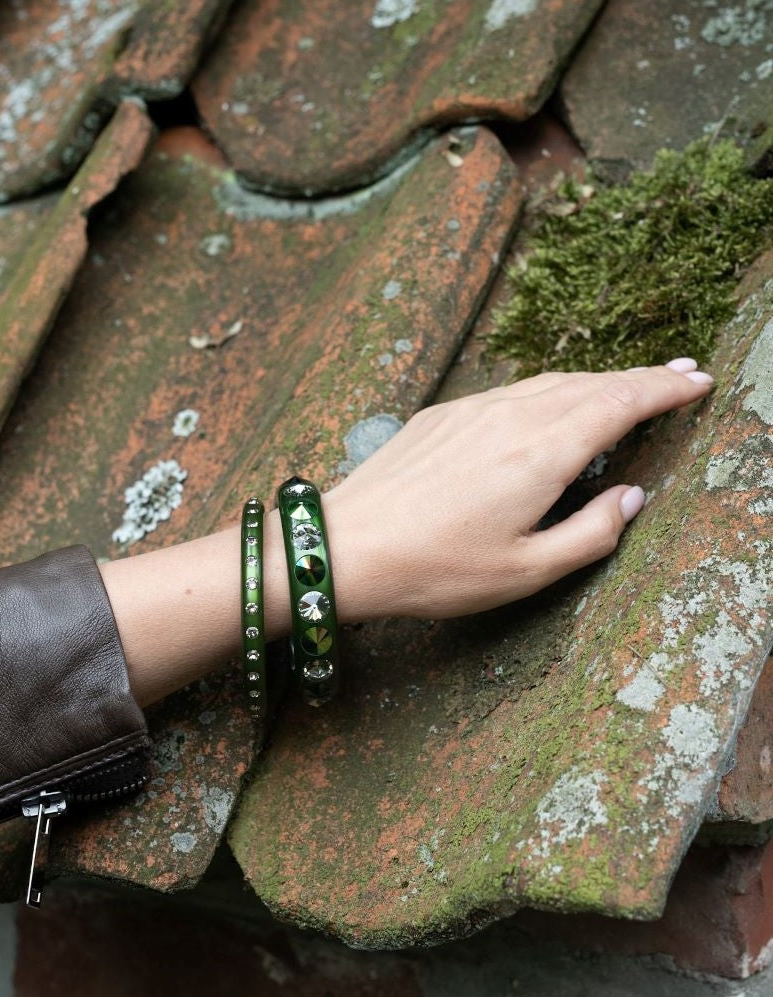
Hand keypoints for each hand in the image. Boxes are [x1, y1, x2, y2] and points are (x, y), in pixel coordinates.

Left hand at [324, 359, 712, 621]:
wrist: (348, 547)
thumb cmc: (434, 569)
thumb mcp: (525, 571)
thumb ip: (590, 535)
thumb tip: (631, 498)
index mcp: (541, 453)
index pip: (621, 402)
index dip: (665, 388)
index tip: (698, 381)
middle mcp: (511, 417)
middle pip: (591, 383)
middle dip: (641, 376)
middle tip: (679, 374)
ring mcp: (472, 409)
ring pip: (550, 382)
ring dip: (596, 381)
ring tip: (626, 387)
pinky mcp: (442, 415)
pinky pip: (511, 390)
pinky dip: (549, 390)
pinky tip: (551, 405)